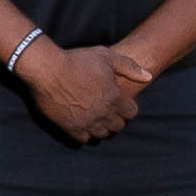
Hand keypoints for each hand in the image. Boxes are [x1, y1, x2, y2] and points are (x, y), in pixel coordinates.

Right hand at [24, 42, 143, 143]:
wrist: (47, 69)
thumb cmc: (77, 60)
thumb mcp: (106, 56)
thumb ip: (129, 66)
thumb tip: (148, 76)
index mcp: (115, 98)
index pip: (132, 113)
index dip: (127, 106)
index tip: (119, 100)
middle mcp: (104, 114)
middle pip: (118, 126)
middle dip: (116, 118)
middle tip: (107, 109)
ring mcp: (87, 122)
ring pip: (103, 134)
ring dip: (102, 127)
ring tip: (95, 117)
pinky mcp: (70, 127)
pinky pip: (85, 139)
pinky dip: (86, 133)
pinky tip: (82, 122)